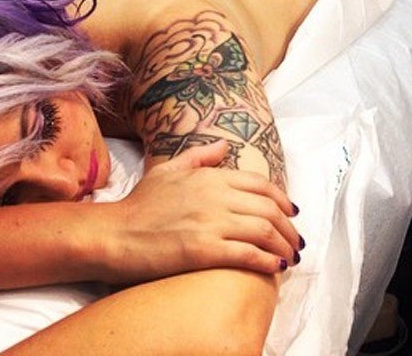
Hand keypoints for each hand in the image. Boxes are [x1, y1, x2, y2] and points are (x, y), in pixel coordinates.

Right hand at [86, 141, 301, 282]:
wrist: (115, 233)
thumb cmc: (140, 203)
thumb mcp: (170, 169)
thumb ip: (201, 156)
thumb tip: (225, 145)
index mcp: (211, 177)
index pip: (261, 185)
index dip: (283, 200)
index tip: (292, 213)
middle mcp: (216, 196)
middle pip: (268, 209)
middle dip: (289, 228)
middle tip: (296, 241)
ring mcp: (211, 223)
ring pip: (263, 231)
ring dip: (283, 246)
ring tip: (290, 258)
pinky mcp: (203, 250)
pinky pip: (247, 254)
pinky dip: (267, 261)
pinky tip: (275, 268)